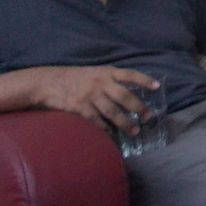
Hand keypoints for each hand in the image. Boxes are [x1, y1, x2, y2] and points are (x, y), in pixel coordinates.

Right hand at [34, 66, 157, 133]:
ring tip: (135, 130)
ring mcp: (90, 95)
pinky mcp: (79, 107)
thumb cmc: (75, 77)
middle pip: (124, 96)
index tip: (157, 87)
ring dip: (125, 122)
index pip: (130, 75)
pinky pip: (96, 120)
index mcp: (106, 72)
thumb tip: (131, 89)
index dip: (144, 80)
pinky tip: (111, 133)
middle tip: (148, 116)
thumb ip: (111, 79)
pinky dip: (105, 128)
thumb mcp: (95, 72)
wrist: (49, 82)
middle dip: (138, 107)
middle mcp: (100, 83)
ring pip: (112, 111)